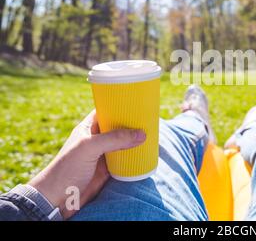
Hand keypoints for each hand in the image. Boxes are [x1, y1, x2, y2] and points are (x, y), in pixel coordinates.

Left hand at [28, 111, 145, 218]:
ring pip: (123, 144)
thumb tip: (141, 134)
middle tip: (149, 120)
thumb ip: (114, 139)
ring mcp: (103, 155)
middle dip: (131, 124)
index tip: (136, 103)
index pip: (105, 112)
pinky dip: (134, 157)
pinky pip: (125, 161)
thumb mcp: (89, 148)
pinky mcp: (108, 170)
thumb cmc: (66, 169)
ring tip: (152, 135)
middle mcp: (96, 140)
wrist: (57, 199)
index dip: (119, 107)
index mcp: (88, 128)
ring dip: (135, 141)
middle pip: (118, 128)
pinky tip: (146, 154)